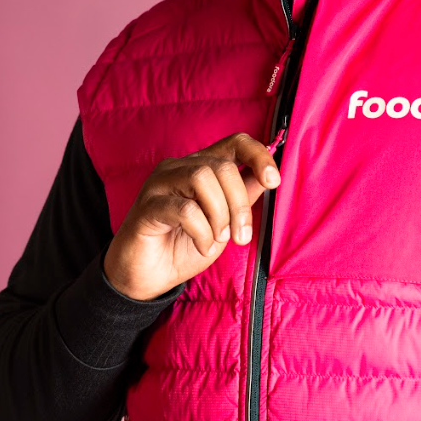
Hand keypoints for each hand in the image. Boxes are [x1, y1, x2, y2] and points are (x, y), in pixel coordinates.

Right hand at [103, 132, 280, 300]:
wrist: (147, 277)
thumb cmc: (183, 247)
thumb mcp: (224, 224)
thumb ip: (241, 199)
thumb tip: (266, 178)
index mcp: (201, 168)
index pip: (234, 142)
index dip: (258, 155)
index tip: (273, 181)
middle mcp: (180, 168)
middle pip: (222, 166)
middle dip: (240, 205)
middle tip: (241, 237)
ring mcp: (160, 184)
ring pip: (202, 178)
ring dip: (220, 215)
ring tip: (218, 240)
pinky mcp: (148, 206)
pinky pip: (185, 209)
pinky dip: (202, 232)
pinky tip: (202, 247)